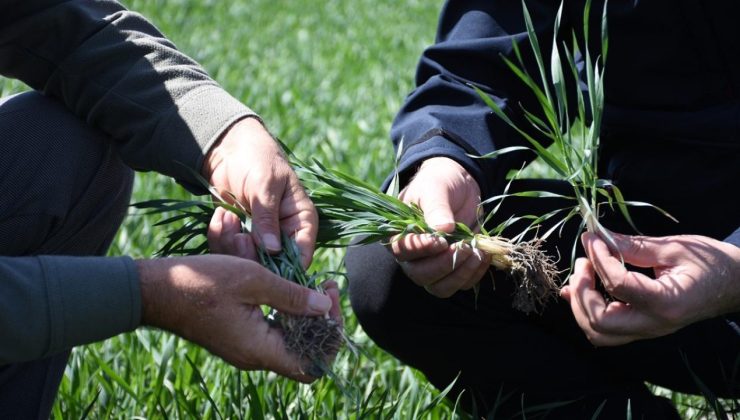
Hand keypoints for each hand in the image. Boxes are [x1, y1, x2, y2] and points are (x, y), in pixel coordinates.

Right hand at [136, 255, 339, 381]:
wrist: (156, 290)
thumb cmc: (202, 282)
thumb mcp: (253, 280)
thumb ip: (291, 296)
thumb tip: (325, 307)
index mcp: (259, 350)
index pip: (312, 364)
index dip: (331, 336)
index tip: (330, 299)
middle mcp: (254, 357)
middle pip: (305, 352)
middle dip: (323, 320)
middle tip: (326, 286)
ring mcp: (245, 348)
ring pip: (290, 341)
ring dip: (306, 314)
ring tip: (313, 283)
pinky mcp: (237, 337)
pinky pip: (273, 332)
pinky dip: (287, 313)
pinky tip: (289, 288)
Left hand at [203, 117, 316, 266]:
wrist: (230, 150)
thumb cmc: (257, 159)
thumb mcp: (265, 185)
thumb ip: (267, 218)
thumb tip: (273, 251)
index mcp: (301, 221)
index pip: (303, 255)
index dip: (288, 268)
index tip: (264, 264)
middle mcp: (284, 235)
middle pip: (273, 267)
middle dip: (251, 254)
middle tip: (238, 235)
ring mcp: (260, 239)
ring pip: (248, 262)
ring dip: (232, 244)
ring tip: (227, 217)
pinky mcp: (239, 238)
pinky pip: (228, 252)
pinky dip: (219, 237)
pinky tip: (220, 216)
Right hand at [390, 157, 490, 297]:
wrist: (459, 184)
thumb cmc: (439, 183)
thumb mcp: (435, 189)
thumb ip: (436, 208)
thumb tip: (443, 229)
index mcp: (399, 234)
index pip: (403, 251)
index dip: (421, 250)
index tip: (441, 240)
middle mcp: (412, 256)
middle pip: (421, 275)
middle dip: (444, 265)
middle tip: (464, 246)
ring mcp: (432, 265)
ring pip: (440, 287)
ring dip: (461, 274)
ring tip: (477, 253)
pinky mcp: (453, 269)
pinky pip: (461, 284)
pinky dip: (474, 273)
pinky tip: (483, 255)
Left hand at [561, 231, 739, 345]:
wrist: (736, 284)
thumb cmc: (711, 263)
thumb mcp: (673, 248)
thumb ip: (632, 246)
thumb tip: (595, 237)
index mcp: (666, 303)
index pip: (618, 285)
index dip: (599, 259)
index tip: (591, 238)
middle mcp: (654, 324)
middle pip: (600, 322)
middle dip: (582, 291)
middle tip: (583, 263)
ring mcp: (647, 330)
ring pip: (598, 333)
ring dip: (581, 304)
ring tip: (582, 274)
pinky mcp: (642, 327)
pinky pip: (606, 329)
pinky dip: (585, 310)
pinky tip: (578, 288)